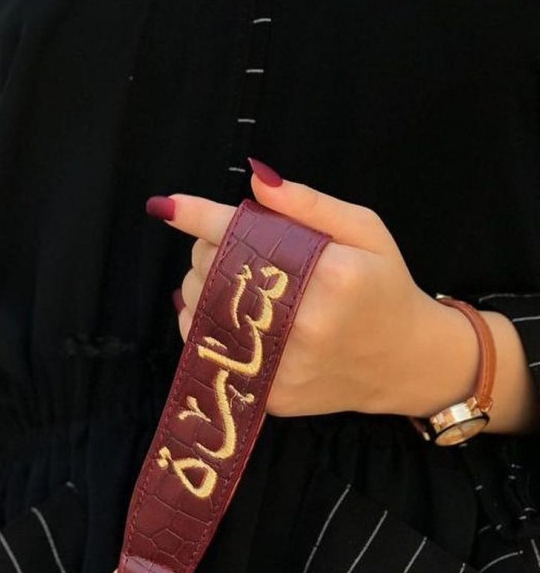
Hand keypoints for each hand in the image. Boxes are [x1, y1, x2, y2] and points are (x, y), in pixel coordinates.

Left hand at [157, 160, 480, 419]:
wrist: (404, 362)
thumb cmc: (383, 288)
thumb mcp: (365, 231)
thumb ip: (308, 204)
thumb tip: (256, 178)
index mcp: (329, 274)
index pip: (244, 237)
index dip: (201, 218)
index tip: (169, 207)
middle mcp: (302, 323)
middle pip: (215, 273)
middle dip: (210, 251)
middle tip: (234, 249)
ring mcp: (283, 364)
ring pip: (202, 313)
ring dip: (201, 289)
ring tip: (231, 281)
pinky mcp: (269, 394)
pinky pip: (209, 351)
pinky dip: (203, 325)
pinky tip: (224, 313)